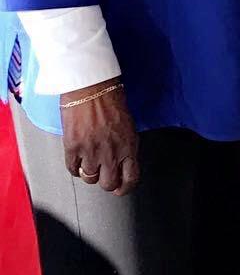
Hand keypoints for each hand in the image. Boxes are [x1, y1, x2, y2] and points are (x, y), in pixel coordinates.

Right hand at [60, 81, 139, 195]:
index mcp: (129, 146)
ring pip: (89, 178)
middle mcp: (111, 153)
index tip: (120, 188)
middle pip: (108, 183)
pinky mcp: (73, 147)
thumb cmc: (110, 99)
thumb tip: (121, 160)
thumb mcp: (128, 124)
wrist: (90, 86)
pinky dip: (74, 167)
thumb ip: (125, 144)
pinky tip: (76, 160)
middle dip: (106, 182)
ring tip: (88, 162)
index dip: (125, 187)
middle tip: (102, 175)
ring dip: (89, 173)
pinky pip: (72, 168)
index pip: (131, 178)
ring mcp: (91, 152)